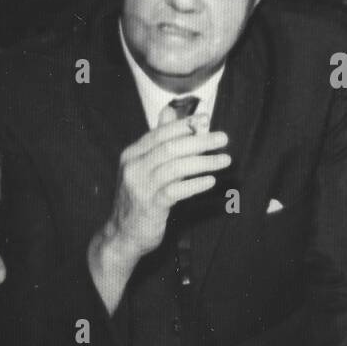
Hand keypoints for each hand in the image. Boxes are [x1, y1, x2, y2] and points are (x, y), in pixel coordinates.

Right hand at [102, 107, 230, 262]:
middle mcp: (134, 168)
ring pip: (176, 168)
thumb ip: (159, 141)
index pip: (160, 133)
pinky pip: (176, 191)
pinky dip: (195, 184)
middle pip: (170, 147)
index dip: (184, 125)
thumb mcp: (144, 166)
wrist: (122, 235)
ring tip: (224, 160)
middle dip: (200, 141)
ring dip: (204, 162)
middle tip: (223, 138)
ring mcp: (141, 188)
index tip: (205, 119)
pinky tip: (210, 181)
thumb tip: (171, 111)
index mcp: (132, 154)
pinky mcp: (151, 207)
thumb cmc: (139, 197)